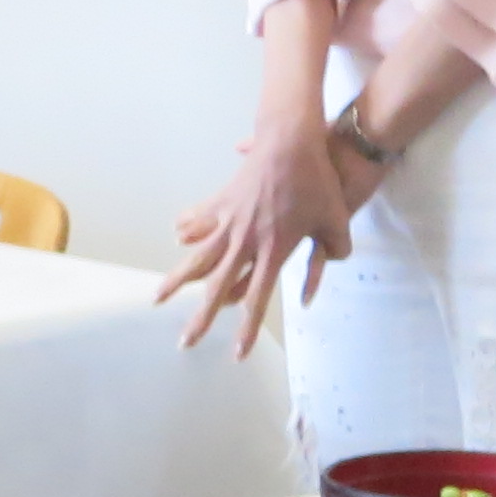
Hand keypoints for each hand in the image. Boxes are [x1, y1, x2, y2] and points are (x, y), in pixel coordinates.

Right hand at [156, 119, 355, 358]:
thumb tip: (336, 261)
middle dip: (200, 319)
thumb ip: (337, 246)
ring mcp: (229, 223)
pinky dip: (187, 230)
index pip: (257, 300)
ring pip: (197, 260)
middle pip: (216, 289)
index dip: (247, 329)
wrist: (291, 143)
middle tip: (185, 341)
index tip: (237, 353)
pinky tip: (176, 237)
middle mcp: (246, 243)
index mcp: (274, 251)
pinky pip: (200, 221)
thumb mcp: (337, 217)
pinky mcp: (222, 204)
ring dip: (176, 282)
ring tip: (158, 299)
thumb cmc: (317, 181)